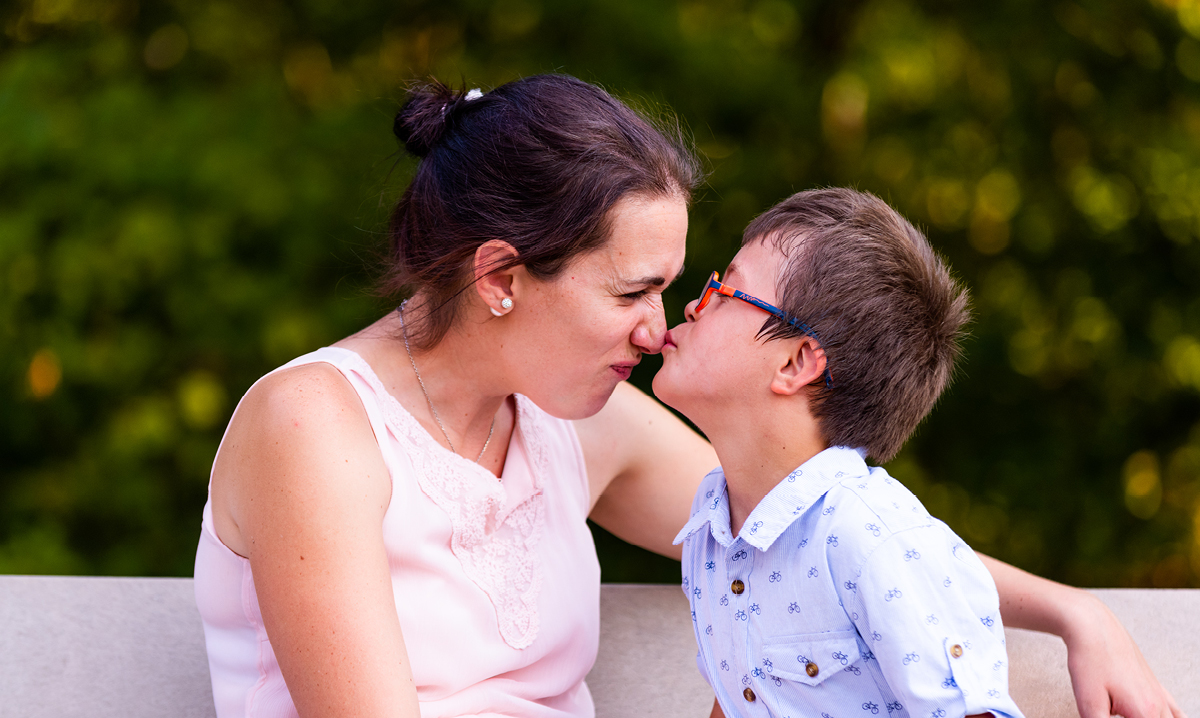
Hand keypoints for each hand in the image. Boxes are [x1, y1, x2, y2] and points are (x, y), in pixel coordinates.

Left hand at [1062, 592, 1184, 717]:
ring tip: (1127, 715)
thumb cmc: (1090, 661)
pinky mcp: (1156, 688)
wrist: (1093, 627)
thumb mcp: (1088, 703)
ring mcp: (1161, 697)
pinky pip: (1175, 714)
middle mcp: (1160, 707)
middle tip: (1116, 717)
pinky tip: (1160, 716)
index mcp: (1146, 714)